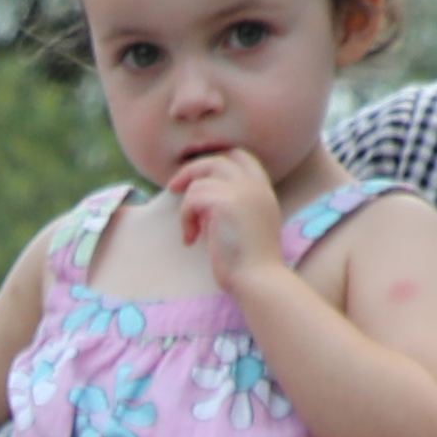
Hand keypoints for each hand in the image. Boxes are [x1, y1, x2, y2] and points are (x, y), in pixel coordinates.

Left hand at [165, 146, 291, 268]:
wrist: (258, 280)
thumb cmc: (248, 264)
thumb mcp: (244, 225)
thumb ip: (232, 205)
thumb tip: (201, 197)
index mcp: (263, 190)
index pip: (240, 157)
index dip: (215, 162)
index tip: (196, 178)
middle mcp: (255, 186)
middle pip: (217, 160)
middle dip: (192, 171)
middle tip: (173, 188)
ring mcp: (242, 191)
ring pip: (200, 182)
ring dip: (188, 207)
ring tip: (191, 232)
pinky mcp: (225, 203)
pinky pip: (192, 199)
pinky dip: (185, 218)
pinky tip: (191, 240)